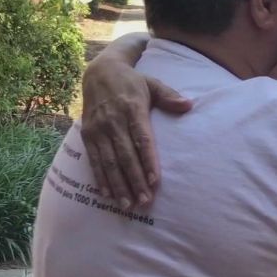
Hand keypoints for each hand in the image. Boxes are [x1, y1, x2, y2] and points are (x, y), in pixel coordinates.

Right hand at [80, 55, 191, 209]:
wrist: (99, 71)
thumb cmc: (132, 82)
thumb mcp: (152, 83)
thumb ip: (169, 96)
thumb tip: (189, 105)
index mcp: (132, 109)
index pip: (142, 139)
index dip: (148, 161)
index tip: (155, 181)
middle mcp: (113, 121)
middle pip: (125, 156)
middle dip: (135, 180)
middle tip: (145, 201)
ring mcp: (98, 129)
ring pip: (109, 162)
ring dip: (118, 185)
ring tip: (127, 205)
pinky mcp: (87, 134)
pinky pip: (94, 160)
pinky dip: (100, 178)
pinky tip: (107, 194)